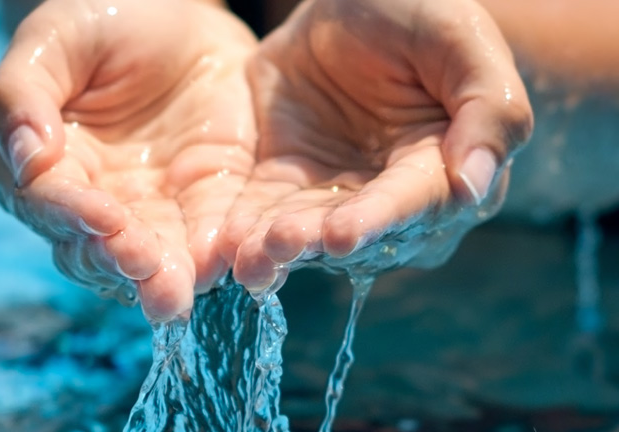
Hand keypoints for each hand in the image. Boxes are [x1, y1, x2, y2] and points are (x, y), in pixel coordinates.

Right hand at [0, 0, 256, 319]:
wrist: (181, 17)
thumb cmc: (105, 21)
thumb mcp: (55, 40)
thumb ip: (22, 95)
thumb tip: (23, 158)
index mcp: (47, 165)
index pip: (49, 203)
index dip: (71, 214)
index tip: (100, 217)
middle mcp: (95, 200)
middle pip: (96, 248)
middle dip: (119, 262)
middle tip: (143, 268)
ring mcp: (153, 209)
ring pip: (150, 260)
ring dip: (161, 280)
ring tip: (175, 295)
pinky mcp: (205, 203)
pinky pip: (208, 239)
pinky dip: (213, 257)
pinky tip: (222, 268)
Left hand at [217, 0, 532, 290]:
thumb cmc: (419, 10)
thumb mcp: (463, 42)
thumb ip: (489, 110)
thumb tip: (475, 188)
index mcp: (441, 167)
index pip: (414, 204)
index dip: (379, 220)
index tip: (342, 234)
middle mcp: (389, 195)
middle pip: (356, 232)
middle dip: (316, 241)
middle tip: (281, 244)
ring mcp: (332, 193)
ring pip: (306, 231)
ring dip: (278, 247)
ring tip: (250, 256)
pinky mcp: (283, 183)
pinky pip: (262, 212)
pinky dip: (245, 230)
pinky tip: (225, 244)